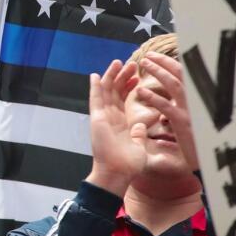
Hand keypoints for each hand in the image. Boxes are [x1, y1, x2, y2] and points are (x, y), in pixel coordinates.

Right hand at [86, 59, 144, 195]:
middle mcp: (109, 118)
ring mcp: (102, 117)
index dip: (129, 87)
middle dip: (122, 77)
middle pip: (114, 92)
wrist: (118, 173)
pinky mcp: (97, 119)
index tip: (136, 76)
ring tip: (120, 62)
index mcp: (120, 123)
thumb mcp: (138, 145)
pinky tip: (95, 75)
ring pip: (106, 91)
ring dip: (113, 76)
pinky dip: (95, 87)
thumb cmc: (128, 165)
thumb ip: (138, 134)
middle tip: (131, 64)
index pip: (123, 100)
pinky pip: (95, 99)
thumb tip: (141, 125)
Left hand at [136, 51, 199, 171]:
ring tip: (144, 64)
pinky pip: (166, 106)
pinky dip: (153, 97)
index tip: (156, 57)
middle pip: (180, 74)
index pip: (185, 75)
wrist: (208, 159)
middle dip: (164, 62)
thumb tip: (169, 101)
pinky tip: (140, 91)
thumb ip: (182, 109)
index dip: (171, 64)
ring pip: (174, 85)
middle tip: (148, 55)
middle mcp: (197, 101)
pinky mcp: (183, 122)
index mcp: (198, 99)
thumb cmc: (199, 140)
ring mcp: (191, 110)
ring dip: (158, 72)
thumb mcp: (192, 121)